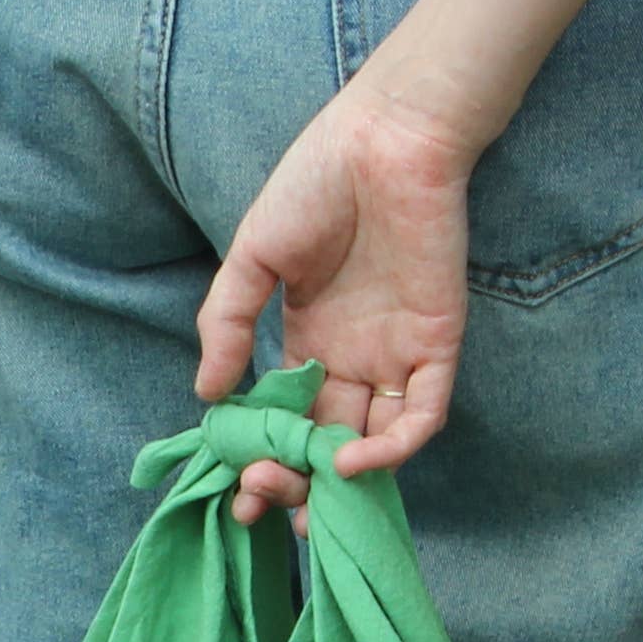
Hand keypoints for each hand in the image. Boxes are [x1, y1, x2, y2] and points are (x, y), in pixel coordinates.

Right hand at [195, 81, 473, 524]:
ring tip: (302, 503)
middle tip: (263, 504)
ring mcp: (396, 353)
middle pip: (327, 439)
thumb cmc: (317, 182)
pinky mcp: (436, 344)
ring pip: (374, 439)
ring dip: (340, 480)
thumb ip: (228, 323)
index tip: (234, 493)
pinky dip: (391, 447)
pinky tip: (349, 462)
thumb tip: (205, 394)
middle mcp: (354, 355)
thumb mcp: (253, 257)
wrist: (386, 137)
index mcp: (310, 337)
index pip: (288, 417)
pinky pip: (422, 413)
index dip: (263, 458)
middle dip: (296, 481)